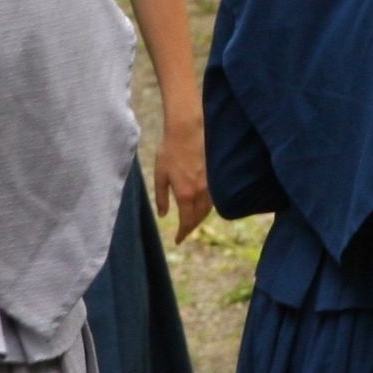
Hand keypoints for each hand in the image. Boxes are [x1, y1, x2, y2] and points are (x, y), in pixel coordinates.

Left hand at [154, 117, 211, 243]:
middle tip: (184, 233)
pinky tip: (200, 206)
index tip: (178, 240)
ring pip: (207, 209)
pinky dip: (206, 208)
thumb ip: (161, 197)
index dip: (182, 233)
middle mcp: (200, 192)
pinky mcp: (213, 177)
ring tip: (191, 222)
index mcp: (185, 194)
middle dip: (191, 228)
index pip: (186, 221)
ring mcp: (209, 184)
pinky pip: (212, 199)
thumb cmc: (169, 151)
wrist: (187, 131)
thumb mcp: (160, 175)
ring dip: (199, 219)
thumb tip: (163, 215)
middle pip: (198, 218)